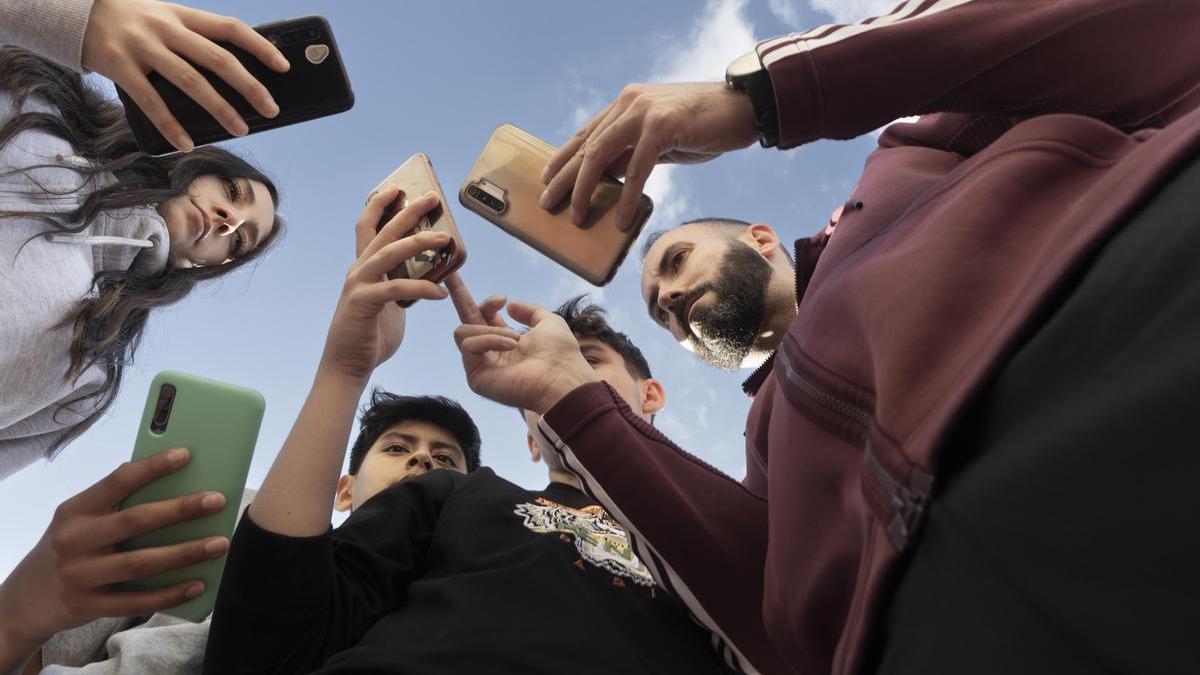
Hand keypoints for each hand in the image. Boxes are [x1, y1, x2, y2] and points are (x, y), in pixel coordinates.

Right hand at [0, 448, 228, 667]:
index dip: (152, 467)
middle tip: (217, 501)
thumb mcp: (79, 521)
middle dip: (180, 509)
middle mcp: (74, 540)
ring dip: (185, 553)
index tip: (186, 455)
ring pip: (141, 563)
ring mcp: (79, 575)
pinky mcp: (87, 606)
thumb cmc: (68, 548)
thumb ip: (114, 506)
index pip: (117, 482)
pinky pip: (136, 601)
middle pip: (135, 521)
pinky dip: (170, 593)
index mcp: (75, 510)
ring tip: (219, 543)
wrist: (24, 600)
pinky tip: (198, 584)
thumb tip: (174, 484)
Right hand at [82, 0, 289, 151]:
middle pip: (217, 58)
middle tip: (271, 108)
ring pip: (190, 81)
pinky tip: (187, 142)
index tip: (283, 66)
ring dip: (219, 108)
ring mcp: (141, 46)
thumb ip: (192, 40)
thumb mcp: (164, 18)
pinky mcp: (118, 64)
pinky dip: (171, 124)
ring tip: (241, 128)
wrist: (73, 10)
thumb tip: (233, 76)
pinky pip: (150, 100)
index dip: (259, 46)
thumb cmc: (131, 22)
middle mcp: (165, 27)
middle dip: (248, 86)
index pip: (229, 28)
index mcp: (181, 14)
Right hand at [318, 187, 449, 383]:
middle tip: (432, 197)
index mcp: (364, 268)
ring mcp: (358, 285)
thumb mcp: (392, 305)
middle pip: (383, 232)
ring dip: (418, 242)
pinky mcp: (363, 304)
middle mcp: (358, 270)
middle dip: (407, 212)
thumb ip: (402, 288)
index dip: (381, 205)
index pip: (369, 227)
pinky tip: (441, 293)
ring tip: (444, 236)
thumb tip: (426, 279)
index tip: (399, 188)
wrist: (348, 365)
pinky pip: (396, 289)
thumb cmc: (370, 336)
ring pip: (389, 253)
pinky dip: (420, 288)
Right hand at [448, 280, 598, 413]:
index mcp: (506, 340)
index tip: (502, 299)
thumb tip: (509, 305)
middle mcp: (491, 352)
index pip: (484, 317)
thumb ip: (529, 311)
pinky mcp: (476, 377)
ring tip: (515, 340)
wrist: (562, 378)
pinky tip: (509, 346)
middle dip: (459, 296)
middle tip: (451, 275)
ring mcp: (482, 365)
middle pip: (465, 320)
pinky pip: (469, 346)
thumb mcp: (548, 321)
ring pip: (463, 332)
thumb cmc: (560, 354)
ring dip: (490, 330)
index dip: (488, 303)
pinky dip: (489, 340)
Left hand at [539, 82, 758, 230]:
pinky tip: (621, 218)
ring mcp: (644, 112)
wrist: (744, 108)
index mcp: (628, 102)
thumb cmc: (705, 125)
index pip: (587, 132)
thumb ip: (635, 151)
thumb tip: (609, 176)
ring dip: (585, 188)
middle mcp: (630, 102)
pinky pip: (636, 168)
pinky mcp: (662, 126)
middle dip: (564, 177)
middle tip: (547, 202)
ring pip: (601, 154)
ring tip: (577, 216)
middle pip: (586, 144)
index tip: (546, 177)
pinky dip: (627, 196)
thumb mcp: (662, 138)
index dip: (563, 156)